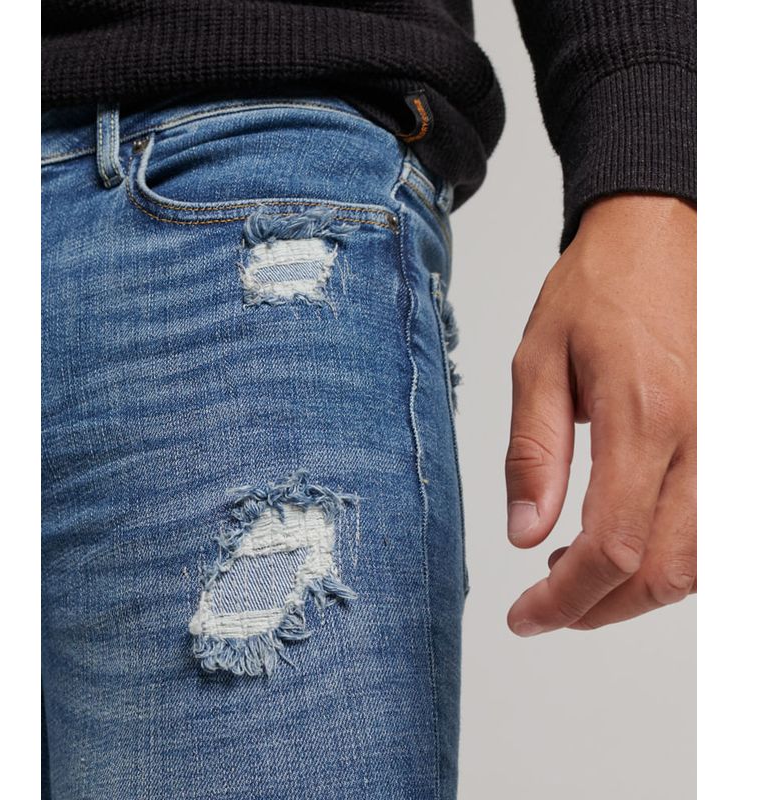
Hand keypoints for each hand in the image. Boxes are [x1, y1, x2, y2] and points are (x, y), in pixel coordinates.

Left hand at [505, 194, 695, 634]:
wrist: (664, 233)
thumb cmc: (599, 288)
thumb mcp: (539, 360)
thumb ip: (534, 452)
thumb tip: (526, 534)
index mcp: (645, 416)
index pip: (612, 548)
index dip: (565, 600)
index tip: (525, 616)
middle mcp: (705, 438)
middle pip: (666, 572)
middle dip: (600, 609)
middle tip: (547, 606)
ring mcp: (734, 439)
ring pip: (702, 561)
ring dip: (640, 591)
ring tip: (577, 570)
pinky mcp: (739, 436)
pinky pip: (718, 527)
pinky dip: (674, 557)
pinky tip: (629, 540)